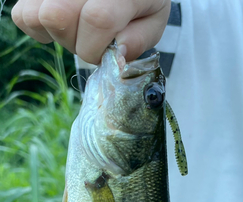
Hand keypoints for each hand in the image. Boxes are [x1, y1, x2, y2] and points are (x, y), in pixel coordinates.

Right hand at [11, 0, 170, 63]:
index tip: (107, 52)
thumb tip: (118, 57)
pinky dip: (39, 28)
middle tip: (93, 38)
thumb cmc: (139, 2)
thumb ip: (138, 40)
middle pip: (58, 16)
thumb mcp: (152, 20)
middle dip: (77, 42)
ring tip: (79, 28)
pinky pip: (22, 16)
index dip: (97, 47)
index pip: (97, 18)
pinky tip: (63, 24)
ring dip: (59, 34)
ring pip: (38, 15)